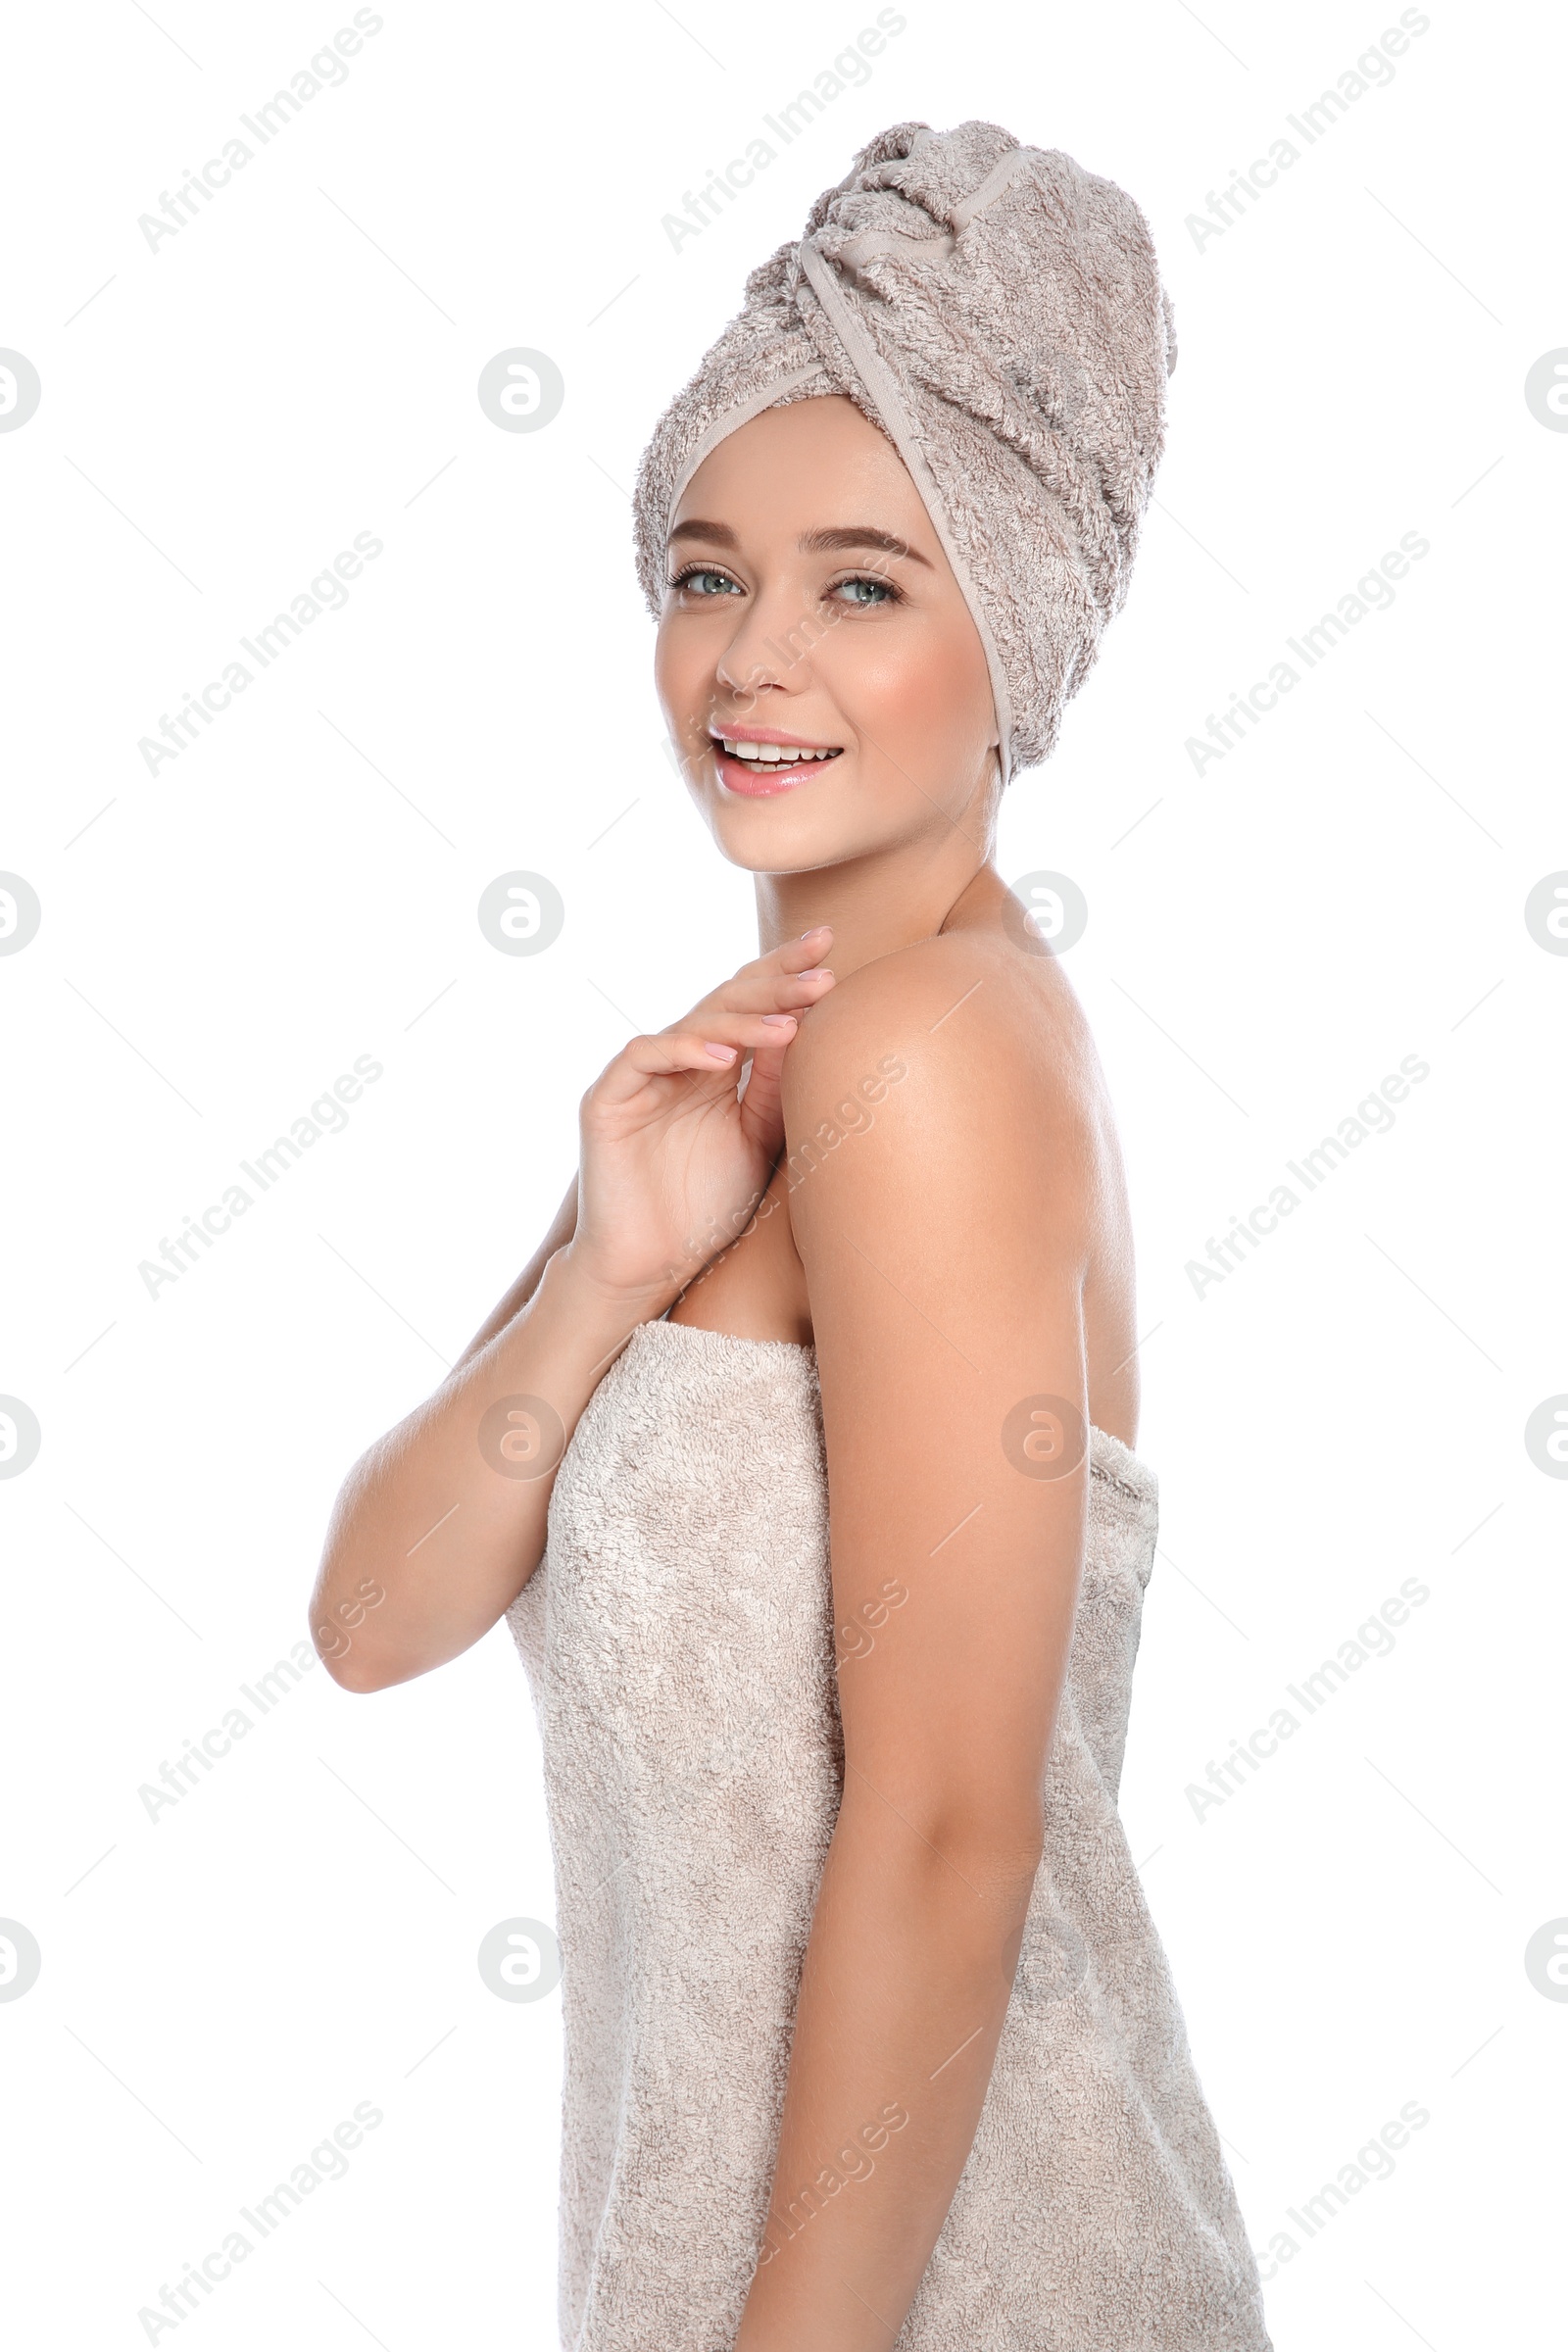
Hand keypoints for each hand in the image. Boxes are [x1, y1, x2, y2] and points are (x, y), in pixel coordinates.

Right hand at [565, 927, 835, 1305]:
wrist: (651, 1265)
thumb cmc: (705, 1207)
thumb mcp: (756, 1139)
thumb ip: (773, 1087)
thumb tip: (805, 1025)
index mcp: (712, 1065)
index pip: (750, 1004)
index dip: (786, 973)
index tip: (832, 950)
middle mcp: (676, 1061)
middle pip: (727, 1001)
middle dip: (775, 982)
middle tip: (822, 968)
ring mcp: (641, 1077)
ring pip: (692, 1024)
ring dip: (743, 1020)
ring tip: (790, 1023)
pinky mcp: (607, 1100)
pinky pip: (643, 1056)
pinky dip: (682, 1050)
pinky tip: (723, 1058)